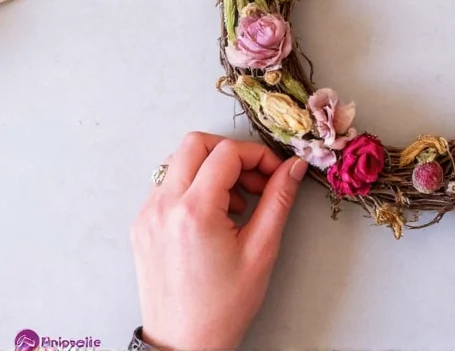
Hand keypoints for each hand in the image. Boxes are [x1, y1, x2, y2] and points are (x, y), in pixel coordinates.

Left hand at [131, 132, 306, 349]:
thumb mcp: (261, 251)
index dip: (258, 155)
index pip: (226, 152)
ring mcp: (148, 214)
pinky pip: (168, 185)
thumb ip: (278, 200)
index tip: (275, 173)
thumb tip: (293, 167)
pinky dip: (194, 186)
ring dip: (211, 168)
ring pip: (178, 161)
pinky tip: (214, 215)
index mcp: (194, 212)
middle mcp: (163, 206)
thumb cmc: (222, 307)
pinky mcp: (142, 225)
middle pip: (195, 143)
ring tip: (236, 203)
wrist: (183, 344)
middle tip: (254, 179)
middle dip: (231, 152)